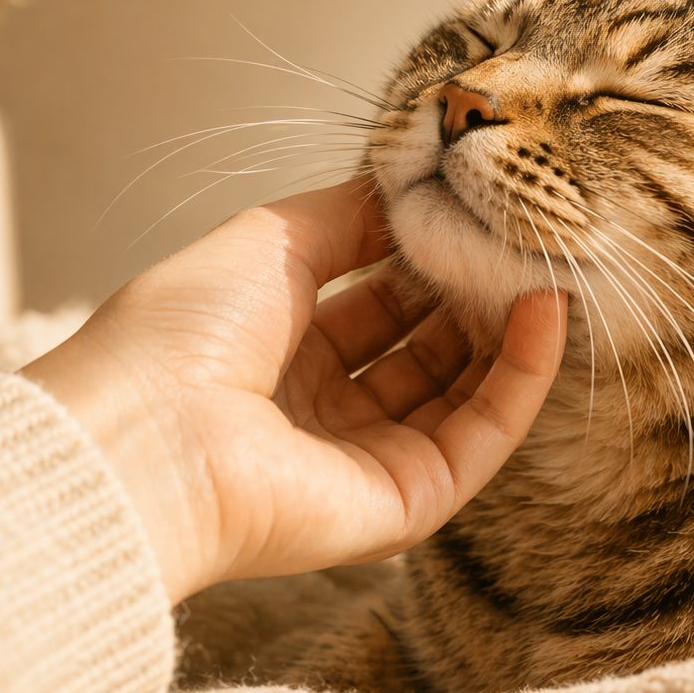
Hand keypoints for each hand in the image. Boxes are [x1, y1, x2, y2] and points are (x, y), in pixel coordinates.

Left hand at [19, 179, 567, 602]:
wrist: (146, 439)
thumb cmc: (184, 330)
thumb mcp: (272, 240)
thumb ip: (350, 215)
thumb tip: (411, 187)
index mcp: (279, 349)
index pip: (377, 304)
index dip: (427, 262)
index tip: (476, 214)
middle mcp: (323, 410)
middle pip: (425, 350)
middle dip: (474, 295)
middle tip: (524, 241)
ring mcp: (365, 461)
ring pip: (463, 395)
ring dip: (509, 333)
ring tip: (547, 270)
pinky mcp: (403, 505)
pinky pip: (480, 438)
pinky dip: (520, 378)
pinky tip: (543, 316)